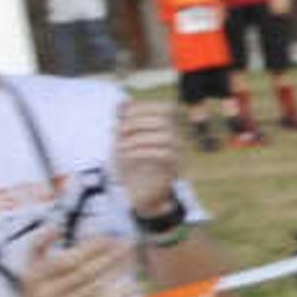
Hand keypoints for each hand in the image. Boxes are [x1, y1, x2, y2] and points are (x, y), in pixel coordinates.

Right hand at [20, 238, 135, 296]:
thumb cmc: (34, 287)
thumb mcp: (31, 265)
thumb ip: (40, 243)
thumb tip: (57, 227)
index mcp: (37, 277)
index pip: (69, 260)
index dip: (90, 249)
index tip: (109, 238)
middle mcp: (47, 294)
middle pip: (85, 273)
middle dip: (108, 257)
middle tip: (126, 244)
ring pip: (95, 289)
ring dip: (115, 273)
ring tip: (130, 258)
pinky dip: (116, 295)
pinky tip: (132, 284)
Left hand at [112, 96, 186, 215]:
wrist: (139, 194)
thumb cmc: (132, 167)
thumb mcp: (124, 142)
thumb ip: (125, 122)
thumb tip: (123, 101)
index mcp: (165, 129)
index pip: (166, 108)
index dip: (145, 107)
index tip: (123, 114)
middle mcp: (175, 138)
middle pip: (165, 120)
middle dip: (138, 122)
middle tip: (119, 131)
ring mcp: (178, 153)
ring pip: (166, 136)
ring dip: (139, 138)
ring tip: (121, 146)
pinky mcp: (174, 168)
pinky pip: (164, 154)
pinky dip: (142, 151)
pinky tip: (127, 155)